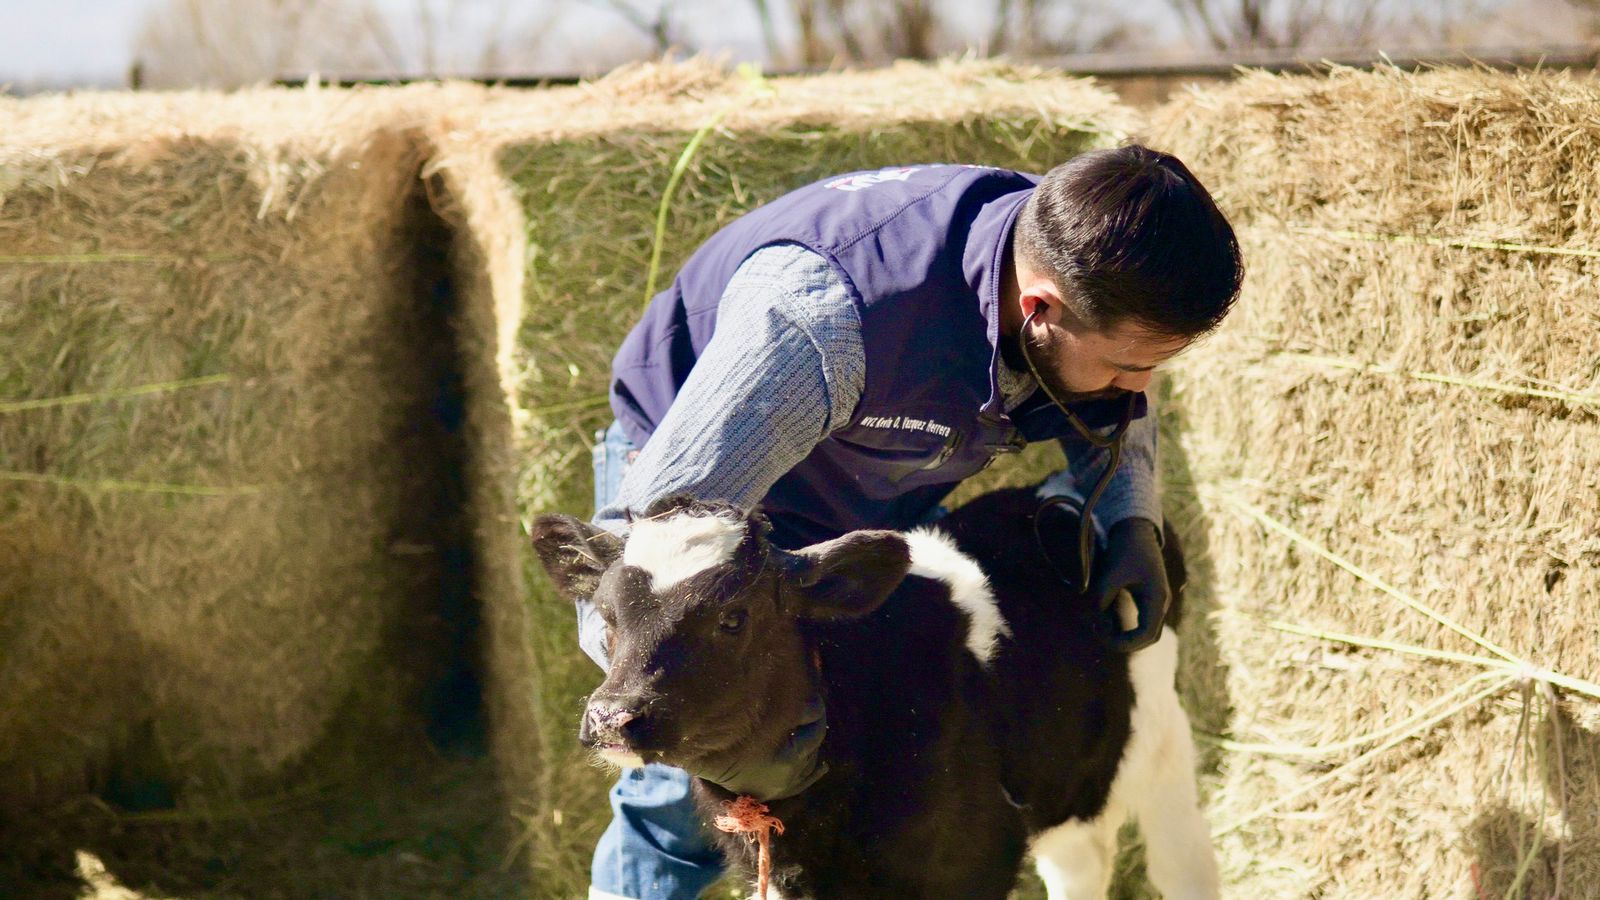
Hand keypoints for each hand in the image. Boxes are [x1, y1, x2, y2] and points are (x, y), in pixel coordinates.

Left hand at [1089, 518, 1169, 652]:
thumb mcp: (1111, 572)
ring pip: (1147, 631)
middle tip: (1100, 636)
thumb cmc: (1125, 549)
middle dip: (1126, 643)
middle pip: (1150, 637)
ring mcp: (1157, 600)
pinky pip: (1143, 621)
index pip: (1147, 634)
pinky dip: (1127, 627)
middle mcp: (1160, 602)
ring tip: (1102, 628)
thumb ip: (1103, 597)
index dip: (1126, 643)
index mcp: (1156, 598)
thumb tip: (1097, 620)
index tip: (1103, 638)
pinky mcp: (1149, 597)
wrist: (1137, 529)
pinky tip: (1107, 620)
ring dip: (1127, 635)